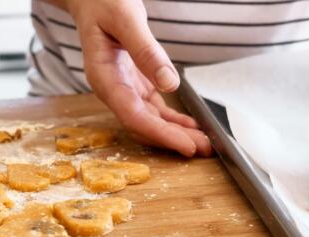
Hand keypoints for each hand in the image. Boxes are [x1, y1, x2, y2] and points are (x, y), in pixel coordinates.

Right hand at [67, 0, 211, 156]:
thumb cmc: (103, 1)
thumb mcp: (126, 19)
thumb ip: (146, 51)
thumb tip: (169, 83)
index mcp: (103, 78)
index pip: (133, 116)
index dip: (160, 134)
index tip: (185, 145)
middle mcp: (113, 89)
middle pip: (144, 125)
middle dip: (174, 140)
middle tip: (205, 149)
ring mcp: (124, 89)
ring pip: (151, 120)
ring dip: (177, 133)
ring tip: (205, 143)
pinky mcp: (136, 84)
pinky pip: (156, 108)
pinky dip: (174, 119)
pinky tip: (192, 127)